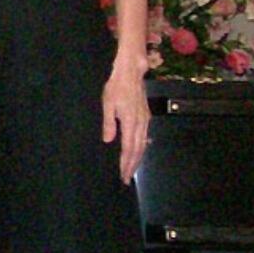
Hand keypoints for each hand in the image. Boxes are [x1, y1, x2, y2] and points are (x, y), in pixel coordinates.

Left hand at [102, 65, 149, 182]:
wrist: (131, 73)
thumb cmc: (115, 87)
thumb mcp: (107, 103)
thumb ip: (108, 123)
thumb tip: (108, 140)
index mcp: (130, 122)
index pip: (128, 148)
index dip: (126, 163)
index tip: (123, 175)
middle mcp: (141, 123)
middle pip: (138, 150)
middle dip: (132, 166)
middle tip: (127, 179)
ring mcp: (145, 120)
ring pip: (143, 145)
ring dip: (137, 159)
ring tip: (132, 170)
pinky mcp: (146, 117)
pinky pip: (144, 137)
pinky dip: (141, 148)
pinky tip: (138, 153)